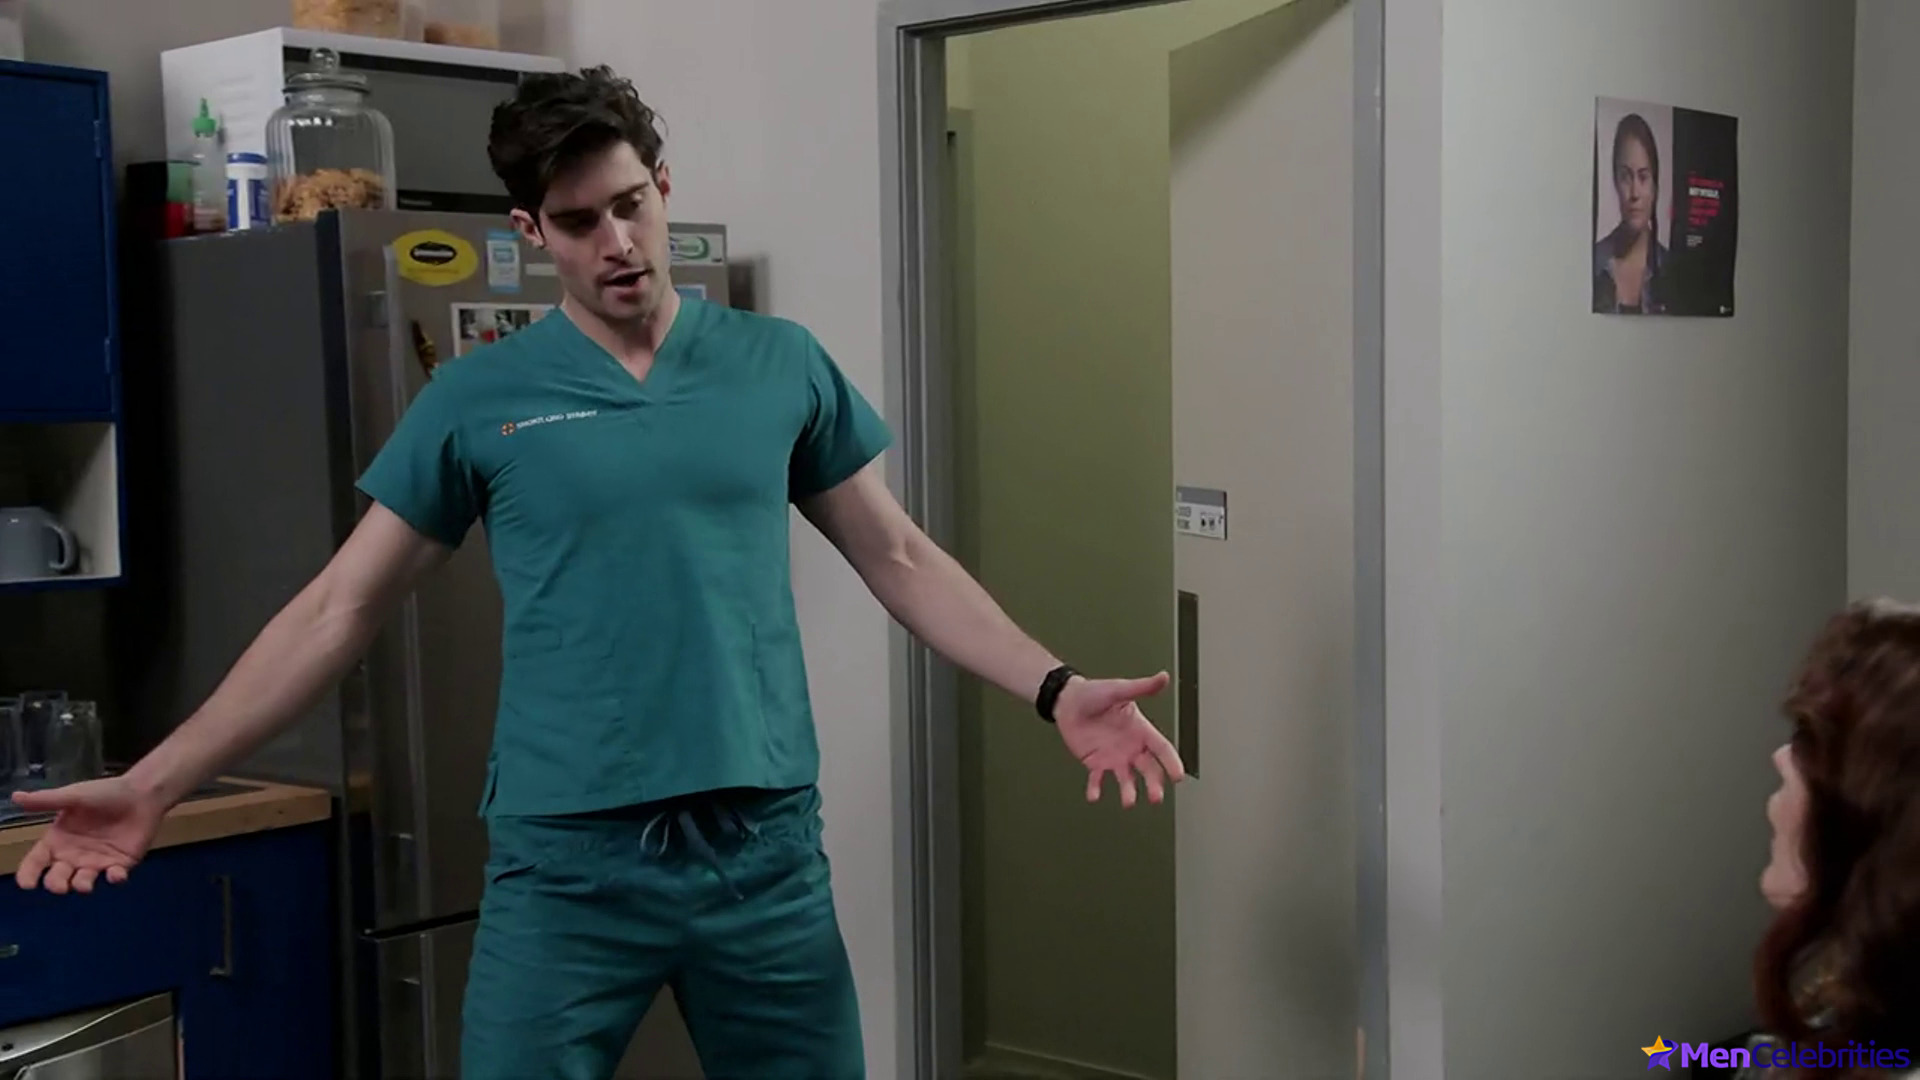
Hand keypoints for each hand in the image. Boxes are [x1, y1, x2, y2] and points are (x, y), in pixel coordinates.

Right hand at [11, 777, 167, 893]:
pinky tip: (115, 875)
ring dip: (82, 885)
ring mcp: (97, 862)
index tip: (26, 884)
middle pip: (58, 877)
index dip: (29, 874)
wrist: (141, 793)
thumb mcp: (73, 796)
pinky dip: (115, 878)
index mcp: (57, 840)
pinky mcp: (121, 864)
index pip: (36, 862)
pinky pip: (115, 876)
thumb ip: (47, 800)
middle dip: (56, 884)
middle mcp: (73, 856)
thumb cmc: (104, 793)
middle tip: (59, 886)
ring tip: (83, 885)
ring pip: (83, 881)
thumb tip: (15, 797)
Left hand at [1052, 672, 1185, 806]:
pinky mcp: (1095, 763)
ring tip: (1128, 801)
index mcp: (1141, 730)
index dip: (1171, 762)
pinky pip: (1097, 780)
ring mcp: (1114, 757)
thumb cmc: (1094, 693)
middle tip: (1156, 797)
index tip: (1178, 776)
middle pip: (1148, 770)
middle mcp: (1131, 747)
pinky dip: (1096, 788)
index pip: (1162, 748)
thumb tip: (1163, 677)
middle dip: (1154, 784)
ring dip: (1128, 791)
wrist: (1067, 701)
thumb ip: (1142, 687)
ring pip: (1126, 779)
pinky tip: (1094, 796)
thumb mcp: (1119, 690)